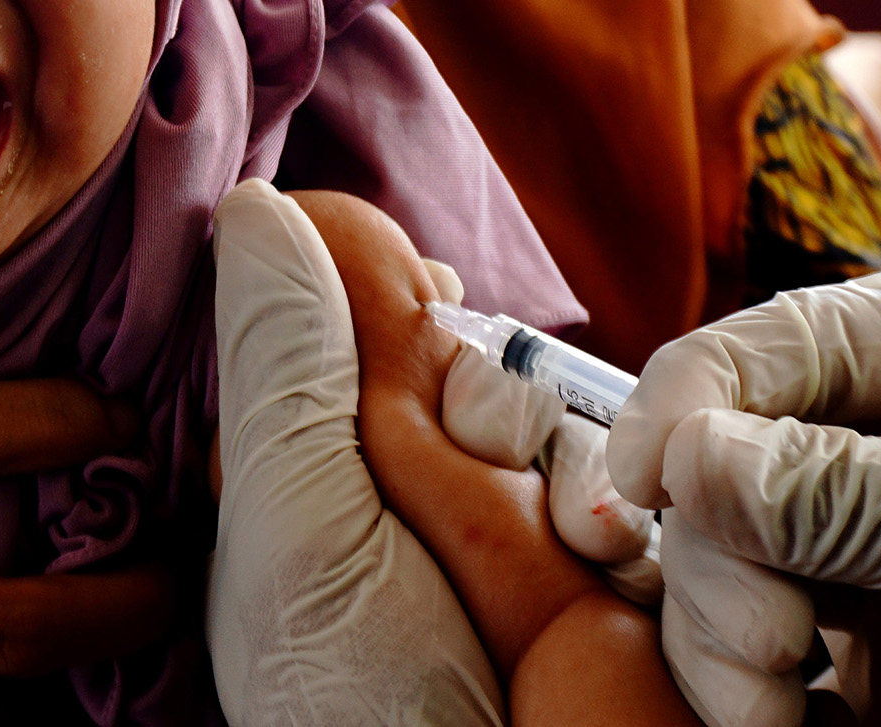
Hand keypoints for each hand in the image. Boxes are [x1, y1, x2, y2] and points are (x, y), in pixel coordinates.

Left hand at [291, 189, 695, 726]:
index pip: (339, 322)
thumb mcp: (298, 524)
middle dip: (469, 382)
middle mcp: (412, 485)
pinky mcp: (617, 548)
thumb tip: (253, 203)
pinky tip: (606, 564)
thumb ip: (283, 363)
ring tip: (544, 548)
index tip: (408, 293)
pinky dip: (624, 498)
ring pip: (540, 393)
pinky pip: (627, 457)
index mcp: (310, 472)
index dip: (378, 292)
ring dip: (548, 453)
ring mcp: (517, 516)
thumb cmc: (367, 701)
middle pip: (449, 343)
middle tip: (459, 442)